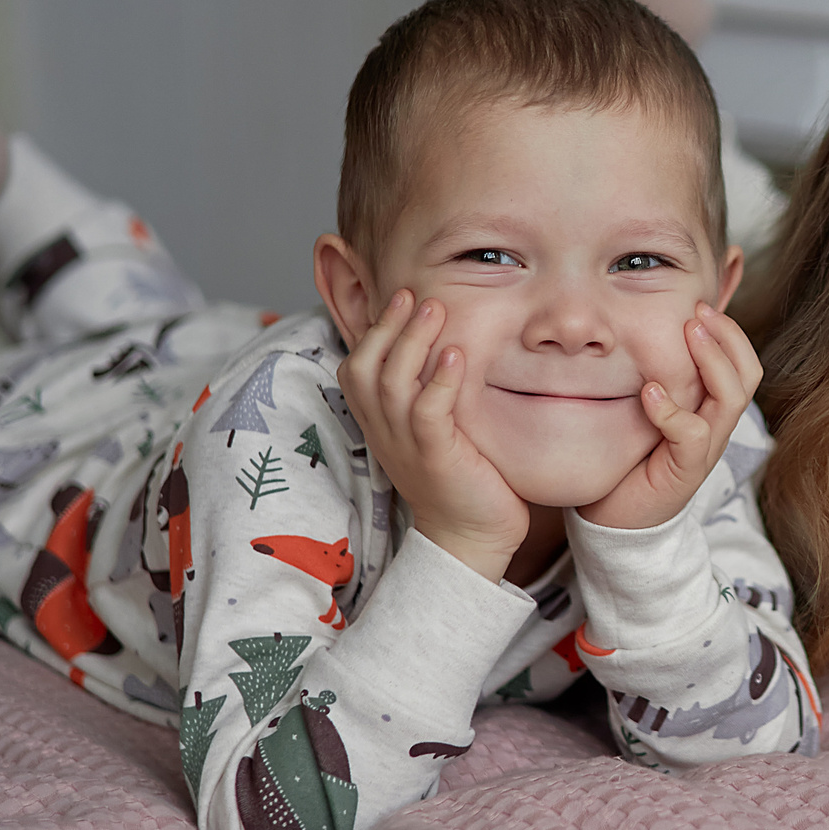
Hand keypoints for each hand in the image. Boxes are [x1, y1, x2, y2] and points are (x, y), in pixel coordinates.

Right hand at [337, 290, 528, 579]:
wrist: (472, 536)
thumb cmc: (461, 476)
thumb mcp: (436, 428)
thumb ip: (431, 391)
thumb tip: (449, 343)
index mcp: (380, 423)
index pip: (356, 368)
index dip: (373, 331)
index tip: (400, 297)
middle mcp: (385, 432)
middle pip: (364, 368)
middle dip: (387, 326)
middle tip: (414, 293)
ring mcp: (406, 446)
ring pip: (392, 384)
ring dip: (412, 341)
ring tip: (435, 308)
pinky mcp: (435, 458)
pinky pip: (427, 413)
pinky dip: (440, 381)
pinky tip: (456, 355)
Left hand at [580, 302, 762, 529]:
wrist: (613, 520)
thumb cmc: (625, 459)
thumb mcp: (641, 409)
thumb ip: (650, 376)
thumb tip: (632, 329)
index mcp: (709, 410)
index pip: (742, 363)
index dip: (729, 332)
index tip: (700, 304)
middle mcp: (715, 427)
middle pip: (748, 375)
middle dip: (728, 337)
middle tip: (699, 310)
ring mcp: (704, 450)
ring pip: (731, 398)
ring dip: (712, 361)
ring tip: (688, 334)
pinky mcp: (685, 472)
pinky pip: (692, 434)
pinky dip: (673, 410)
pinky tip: (650, 391)